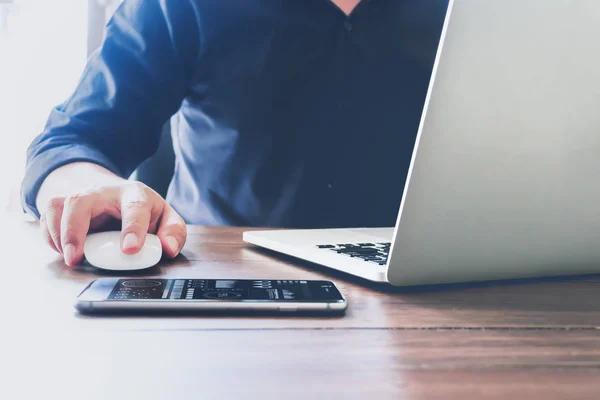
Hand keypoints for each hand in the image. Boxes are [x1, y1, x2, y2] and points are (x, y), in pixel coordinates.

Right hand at [39, 181, 186, 265]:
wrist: (115, 194)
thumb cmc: (143, 210)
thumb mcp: (165, 218)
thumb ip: (173, 232)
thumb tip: (168, 248)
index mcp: (135, 194)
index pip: (135, 207)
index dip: (133, 228)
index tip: (130, 250)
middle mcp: (104, 192)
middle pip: (82, 200)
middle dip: (76, 229)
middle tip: (77, 257)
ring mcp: (81, 196)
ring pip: (59, 205)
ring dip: (59, 234)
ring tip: (70, 257)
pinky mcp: (63, 205)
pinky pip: (47, 216)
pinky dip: (50, 236)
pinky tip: (63, 251)